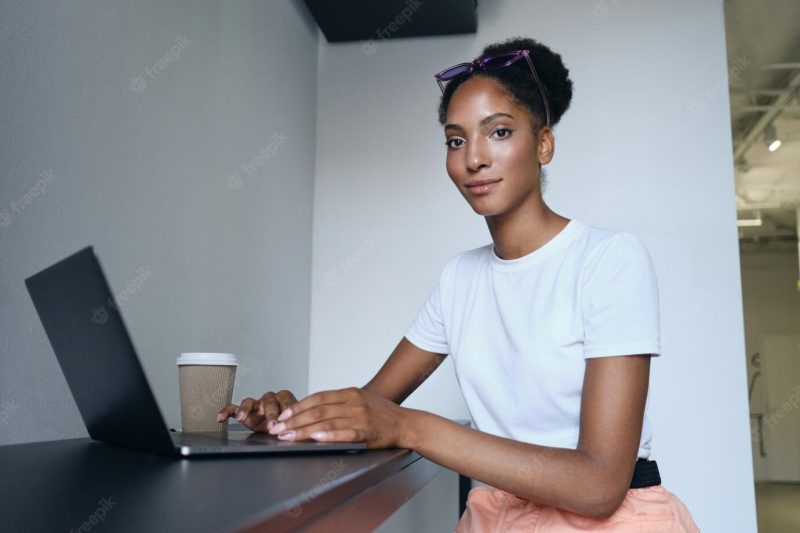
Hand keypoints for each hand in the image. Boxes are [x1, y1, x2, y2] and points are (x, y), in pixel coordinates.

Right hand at [218, 390, 297, 432]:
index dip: (287, 411)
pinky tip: (221, 417)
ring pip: (250, 402)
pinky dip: (227, 411)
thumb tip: (305, 431)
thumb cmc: (290, 424)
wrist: (281, 428)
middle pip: (269, 402)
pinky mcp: (245, 411)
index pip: (287, 401)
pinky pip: (233, 408)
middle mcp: (271, 398)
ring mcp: (257, 404)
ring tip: (242, 417)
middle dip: (270, 414)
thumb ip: (299, 425)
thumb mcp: (297, 424)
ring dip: (246, 409)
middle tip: (271, 426)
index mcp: (286, 398)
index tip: (287, 422)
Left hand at [267, 386, 409, 448]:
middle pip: (318, 410)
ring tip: (287, 436)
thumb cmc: (381, 413)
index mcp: (349, 393)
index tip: (282, 415)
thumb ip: (338, 403)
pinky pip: (344, 434)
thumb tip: (310, 409)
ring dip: (303, 430)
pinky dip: (328, 435)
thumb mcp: (359, 399)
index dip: (298, 406)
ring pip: (326, 422)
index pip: (318, 398)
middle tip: (277, 428)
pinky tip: (315, 438)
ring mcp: (360, 418)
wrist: (406, 424)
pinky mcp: (367, 433)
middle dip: (294, 420)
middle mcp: (354, 403)